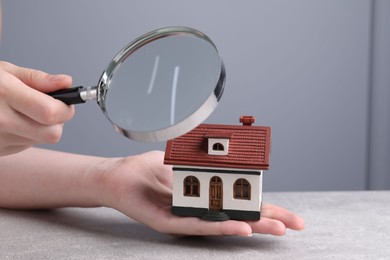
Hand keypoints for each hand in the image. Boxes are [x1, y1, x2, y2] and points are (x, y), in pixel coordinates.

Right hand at [0, 61, 74, 155]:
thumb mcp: (4, 71)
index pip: (50, 112)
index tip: (66, 102)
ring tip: (21, 112)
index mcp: (3, 94)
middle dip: (57, 121)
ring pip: (40, 140)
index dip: (65, 108)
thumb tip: (66, 82)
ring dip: (41, 128)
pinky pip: (25, 146)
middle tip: (48, 108)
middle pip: (52, 133)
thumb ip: (38, 79)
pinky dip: (26, 135)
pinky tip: (10, 122)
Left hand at [97, 151, 304, 235]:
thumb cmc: (147, 170)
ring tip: (276, 227)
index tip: (286, 212)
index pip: (239, 202)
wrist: (118, 176)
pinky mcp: (170, 223)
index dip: (263, 206)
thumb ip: (203, 158)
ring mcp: (186, 218)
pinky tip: (240, 227)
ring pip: (223, 224)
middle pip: (239, 216)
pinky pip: (198, 225)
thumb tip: (228, 150)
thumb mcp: (182, 159)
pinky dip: (221, 226)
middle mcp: (198, 209)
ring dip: (251, 225)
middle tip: (294, 225)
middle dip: (268, 220)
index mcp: (204, 195)